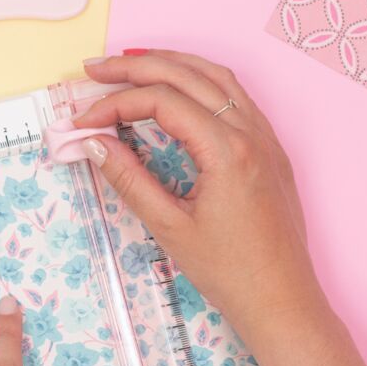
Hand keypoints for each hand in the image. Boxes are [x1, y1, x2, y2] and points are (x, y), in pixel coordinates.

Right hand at [75, 50, 324, 331]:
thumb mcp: (170, 227)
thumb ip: (128, 179)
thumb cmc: (231, 273)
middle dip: (135, 67)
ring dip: (171, 64)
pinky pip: (234, 96)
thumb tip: (93, 144)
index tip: (83, 120)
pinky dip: (200, 81)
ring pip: (215, 76)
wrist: (282, 302)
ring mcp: (266, 137)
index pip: (162, 102)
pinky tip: (179, 88)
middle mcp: (252, 132)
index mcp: (228, 151)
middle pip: (187, 75)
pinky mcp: (269, 148)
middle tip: (95, 69)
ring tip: (131, 65)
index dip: (115, 104)